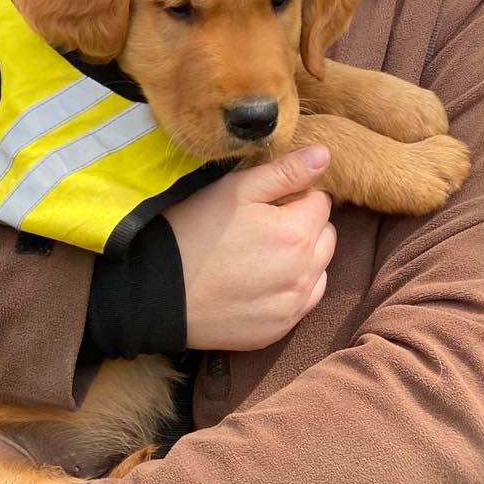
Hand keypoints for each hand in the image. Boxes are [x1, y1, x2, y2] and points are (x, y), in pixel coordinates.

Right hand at [165, 145, 335, 349]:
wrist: (157, 293)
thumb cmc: (193, 232)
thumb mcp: (234, 190)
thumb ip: (285, 172)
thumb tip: (324, 155)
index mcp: (297, 232)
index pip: (320, 201)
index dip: (293, 197)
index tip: (265, 204)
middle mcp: (305, 272)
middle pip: (325, 236)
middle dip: (303, 227)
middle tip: (263, 228)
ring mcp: (294, 305)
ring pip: (320, 269)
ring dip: (303, 259)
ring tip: (261, 256)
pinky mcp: (280, 328)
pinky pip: (304, 301)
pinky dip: (292, 289)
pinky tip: (260, 283)